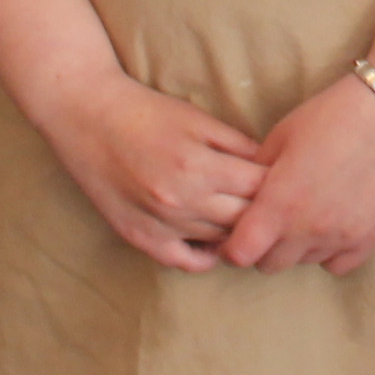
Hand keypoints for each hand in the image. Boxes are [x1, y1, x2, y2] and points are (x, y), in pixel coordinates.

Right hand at [43, 68, 265, 271]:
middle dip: (264, 211)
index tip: (288, 181)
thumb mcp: (197, 119)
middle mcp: (180, 200)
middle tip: (274, 203)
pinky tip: (214, 240)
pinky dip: (206, 256)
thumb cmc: (146, 112)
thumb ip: (237, 145)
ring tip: (249, 219)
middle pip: (245, 220)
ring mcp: (159, 223)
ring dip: (238, 231)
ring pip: (220, 241)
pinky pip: (185, 262)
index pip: (260, 189)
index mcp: (199, 165)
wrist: (86, 117)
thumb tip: (272, 168)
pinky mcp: (139, 237)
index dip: (279, 184)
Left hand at [223, 75, 374, 276]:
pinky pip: (339, 264)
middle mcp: (310, 229)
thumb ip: (256, 175)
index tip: (238, 232)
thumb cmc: (331, 116)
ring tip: (307, 213)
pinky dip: (330, 251)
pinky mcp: (372, 238)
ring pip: (304, 262)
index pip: (241, 254)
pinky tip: (333, 224)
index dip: (233, 245)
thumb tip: (241, 198)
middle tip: (272, 220)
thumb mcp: (281, 136)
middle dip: (263, 246)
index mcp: (281, 202)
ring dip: (297, 246)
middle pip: (270, 264)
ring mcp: (343, 237)